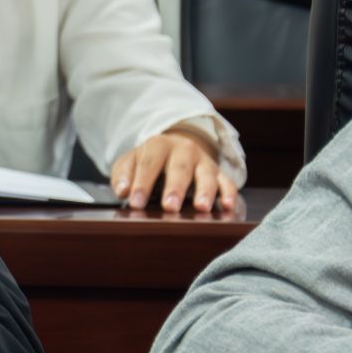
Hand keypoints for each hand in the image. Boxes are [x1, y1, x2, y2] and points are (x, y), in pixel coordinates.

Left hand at [110, 127, 235, 212]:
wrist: (176, 146)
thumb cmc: (150, 160)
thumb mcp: (130, 162)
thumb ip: (123, 175)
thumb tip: (122, 191)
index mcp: (158, 145)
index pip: (149, 164)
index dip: (142, 184)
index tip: (136, 204)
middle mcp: (184, 150)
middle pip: (179, 169)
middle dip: (175, 188)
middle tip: (169, 207)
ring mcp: (204, 161)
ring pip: (207, 175)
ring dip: (204, 192)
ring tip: (201, 207)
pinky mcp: (219, 173)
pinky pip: (228, 182)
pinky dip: (230, 193)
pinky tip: (228, 206)